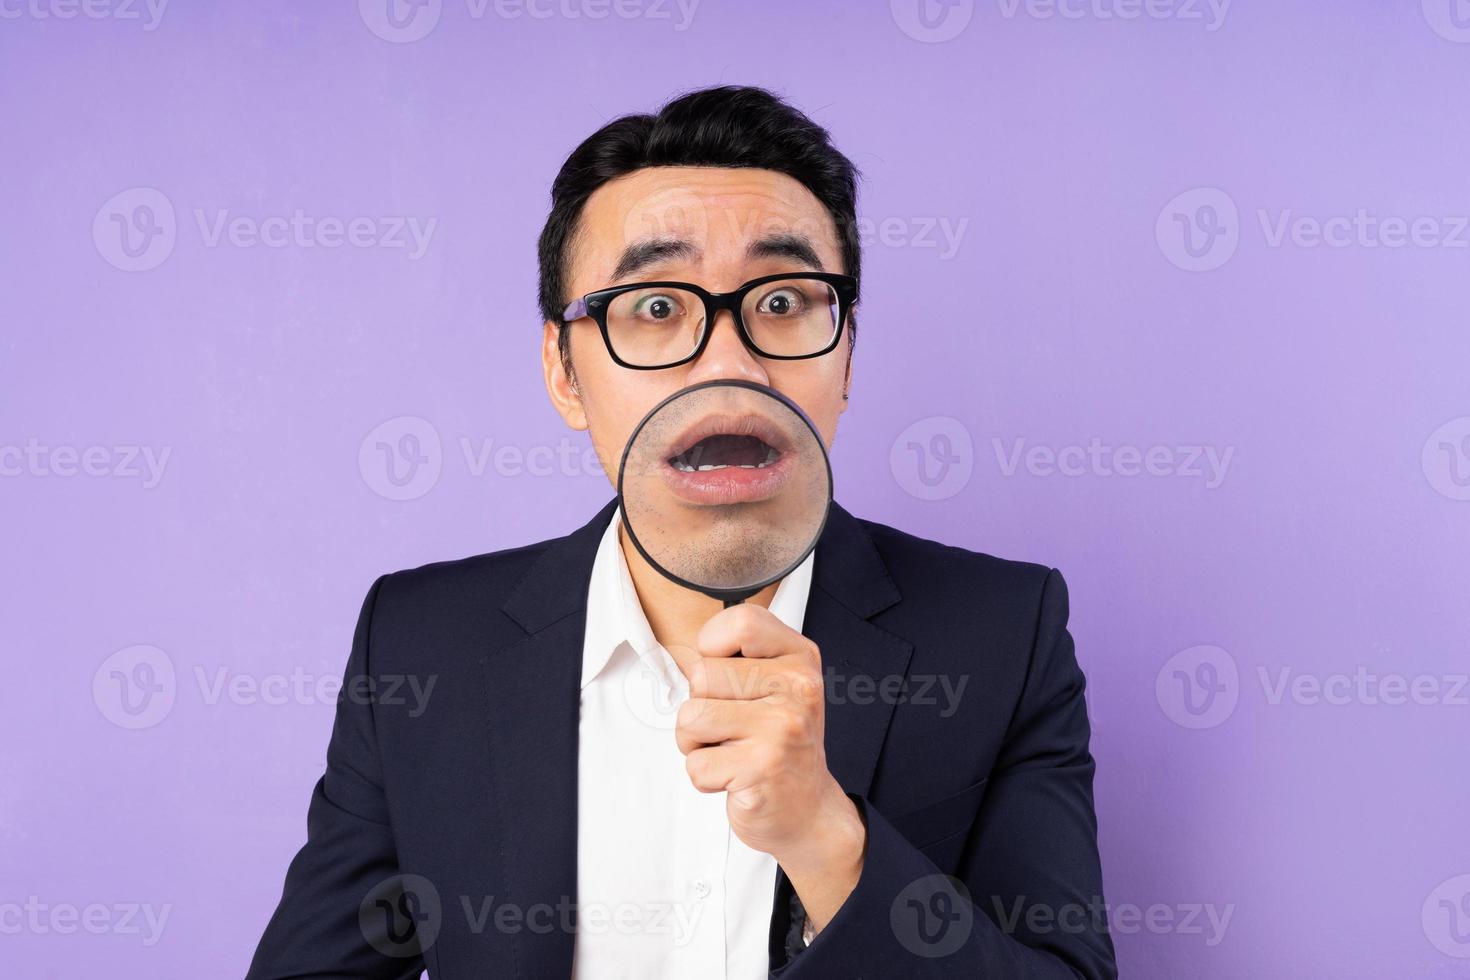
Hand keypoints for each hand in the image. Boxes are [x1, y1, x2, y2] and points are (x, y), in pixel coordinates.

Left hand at [670, 603, 865, 929]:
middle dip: (702, 706)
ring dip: (697, 744)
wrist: (809, 811)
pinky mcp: (762, 768)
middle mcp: (798, 687)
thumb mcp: (776, 686)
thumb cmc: (780, 744)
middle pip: (701, 674)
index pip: (740, 622)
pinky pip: (695, 764)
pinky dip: (706, 778)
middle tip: (735, 728)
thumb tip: (684, 652)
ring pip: (690, 717)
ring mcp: (782, 727)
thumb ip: (738, 659)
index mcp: (800, 658)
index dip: (713, 647)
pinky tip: (737, 777)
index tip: (725, 675)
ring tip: (732, 752)